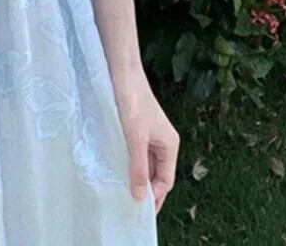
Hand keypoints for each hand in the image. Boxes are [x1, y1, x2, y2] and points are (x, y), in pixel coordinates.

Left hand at [112, 65, 179, 214]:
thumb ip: (137, 167)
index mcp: (170, 145)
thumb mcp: (135, 138)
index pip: (165, 180)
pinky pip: (135, 151)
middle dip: (144, 188)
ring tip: (119, 190)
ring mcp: (150, 133)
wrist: (122, 71)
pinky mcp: (136, 126)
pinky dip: (128, 161)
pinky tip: (115, 167)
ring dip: (134, 175)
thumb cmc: (132, 102)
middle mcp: (163, 141)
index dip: (155, 197)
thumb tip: (140, 197)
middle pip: (156, 173)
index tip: (139, 213)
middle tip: (126, 204)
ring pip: (144, 162)